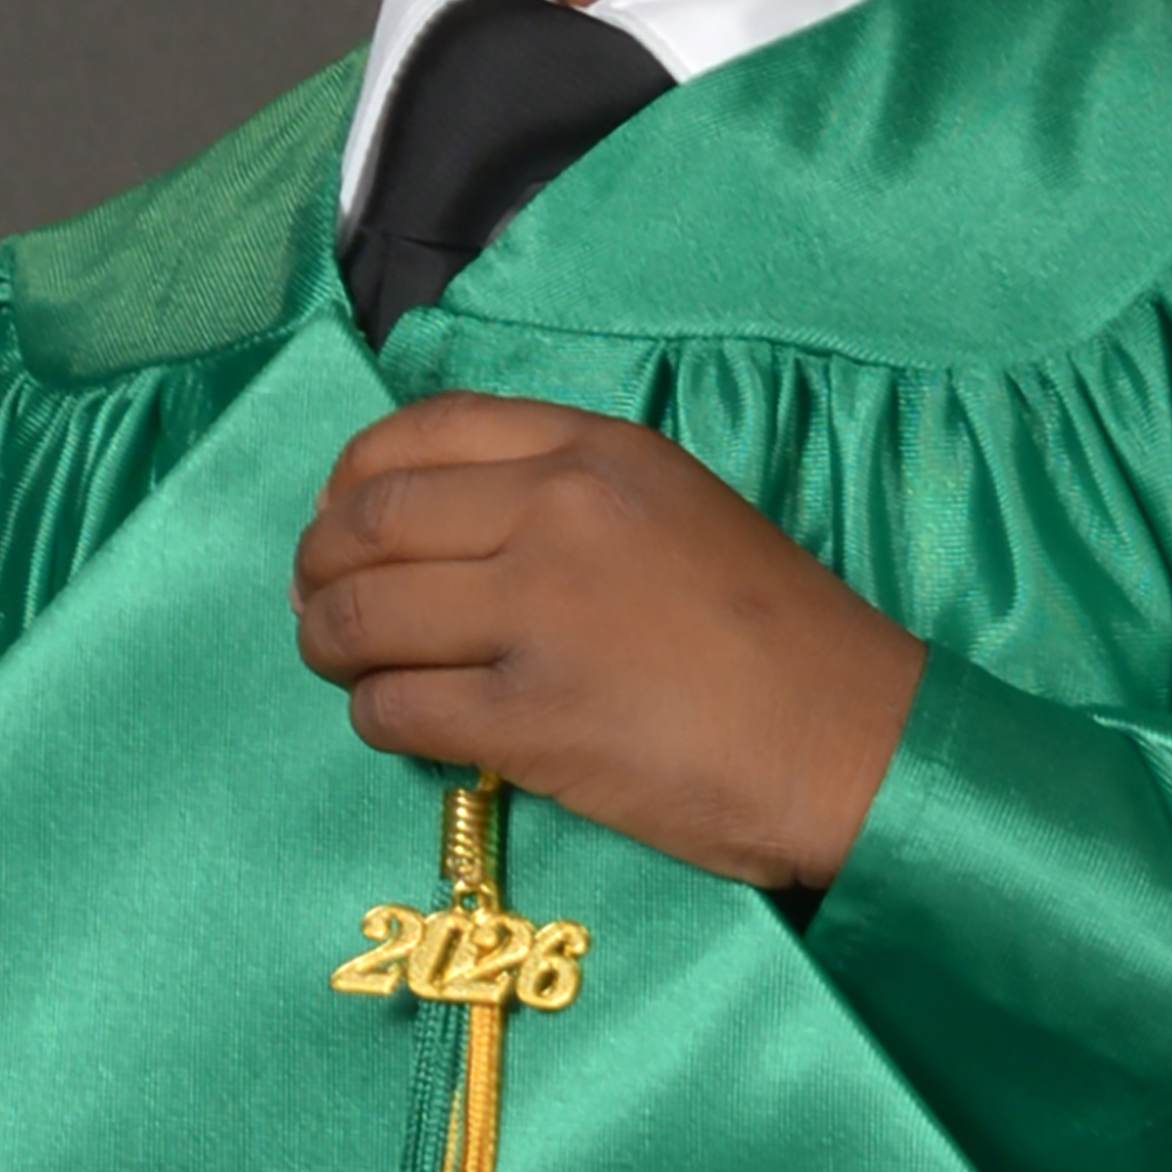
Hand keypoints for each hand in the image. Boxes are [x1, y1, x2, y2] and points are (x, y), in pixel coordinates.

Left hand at [293, 394, 926, 888]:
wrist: (851, 738)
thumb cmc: (774, 626)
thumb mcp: (674, 504)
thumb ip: (563, 492)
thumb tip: (433, 520)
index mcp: (594, 450)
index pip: (418, 433)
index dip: (351, 476)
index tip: (338, 514)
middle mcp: (555, 515)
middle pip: (368, 521)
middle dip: (321, 565)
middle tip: (320, 600)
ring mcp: (538, 617)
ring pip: (361, 616)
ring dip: (330, 643)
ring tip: (342, 661)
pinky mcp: (531, 723)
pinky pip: (395, 709)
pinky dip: (376, 716)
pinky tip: (400, 720)